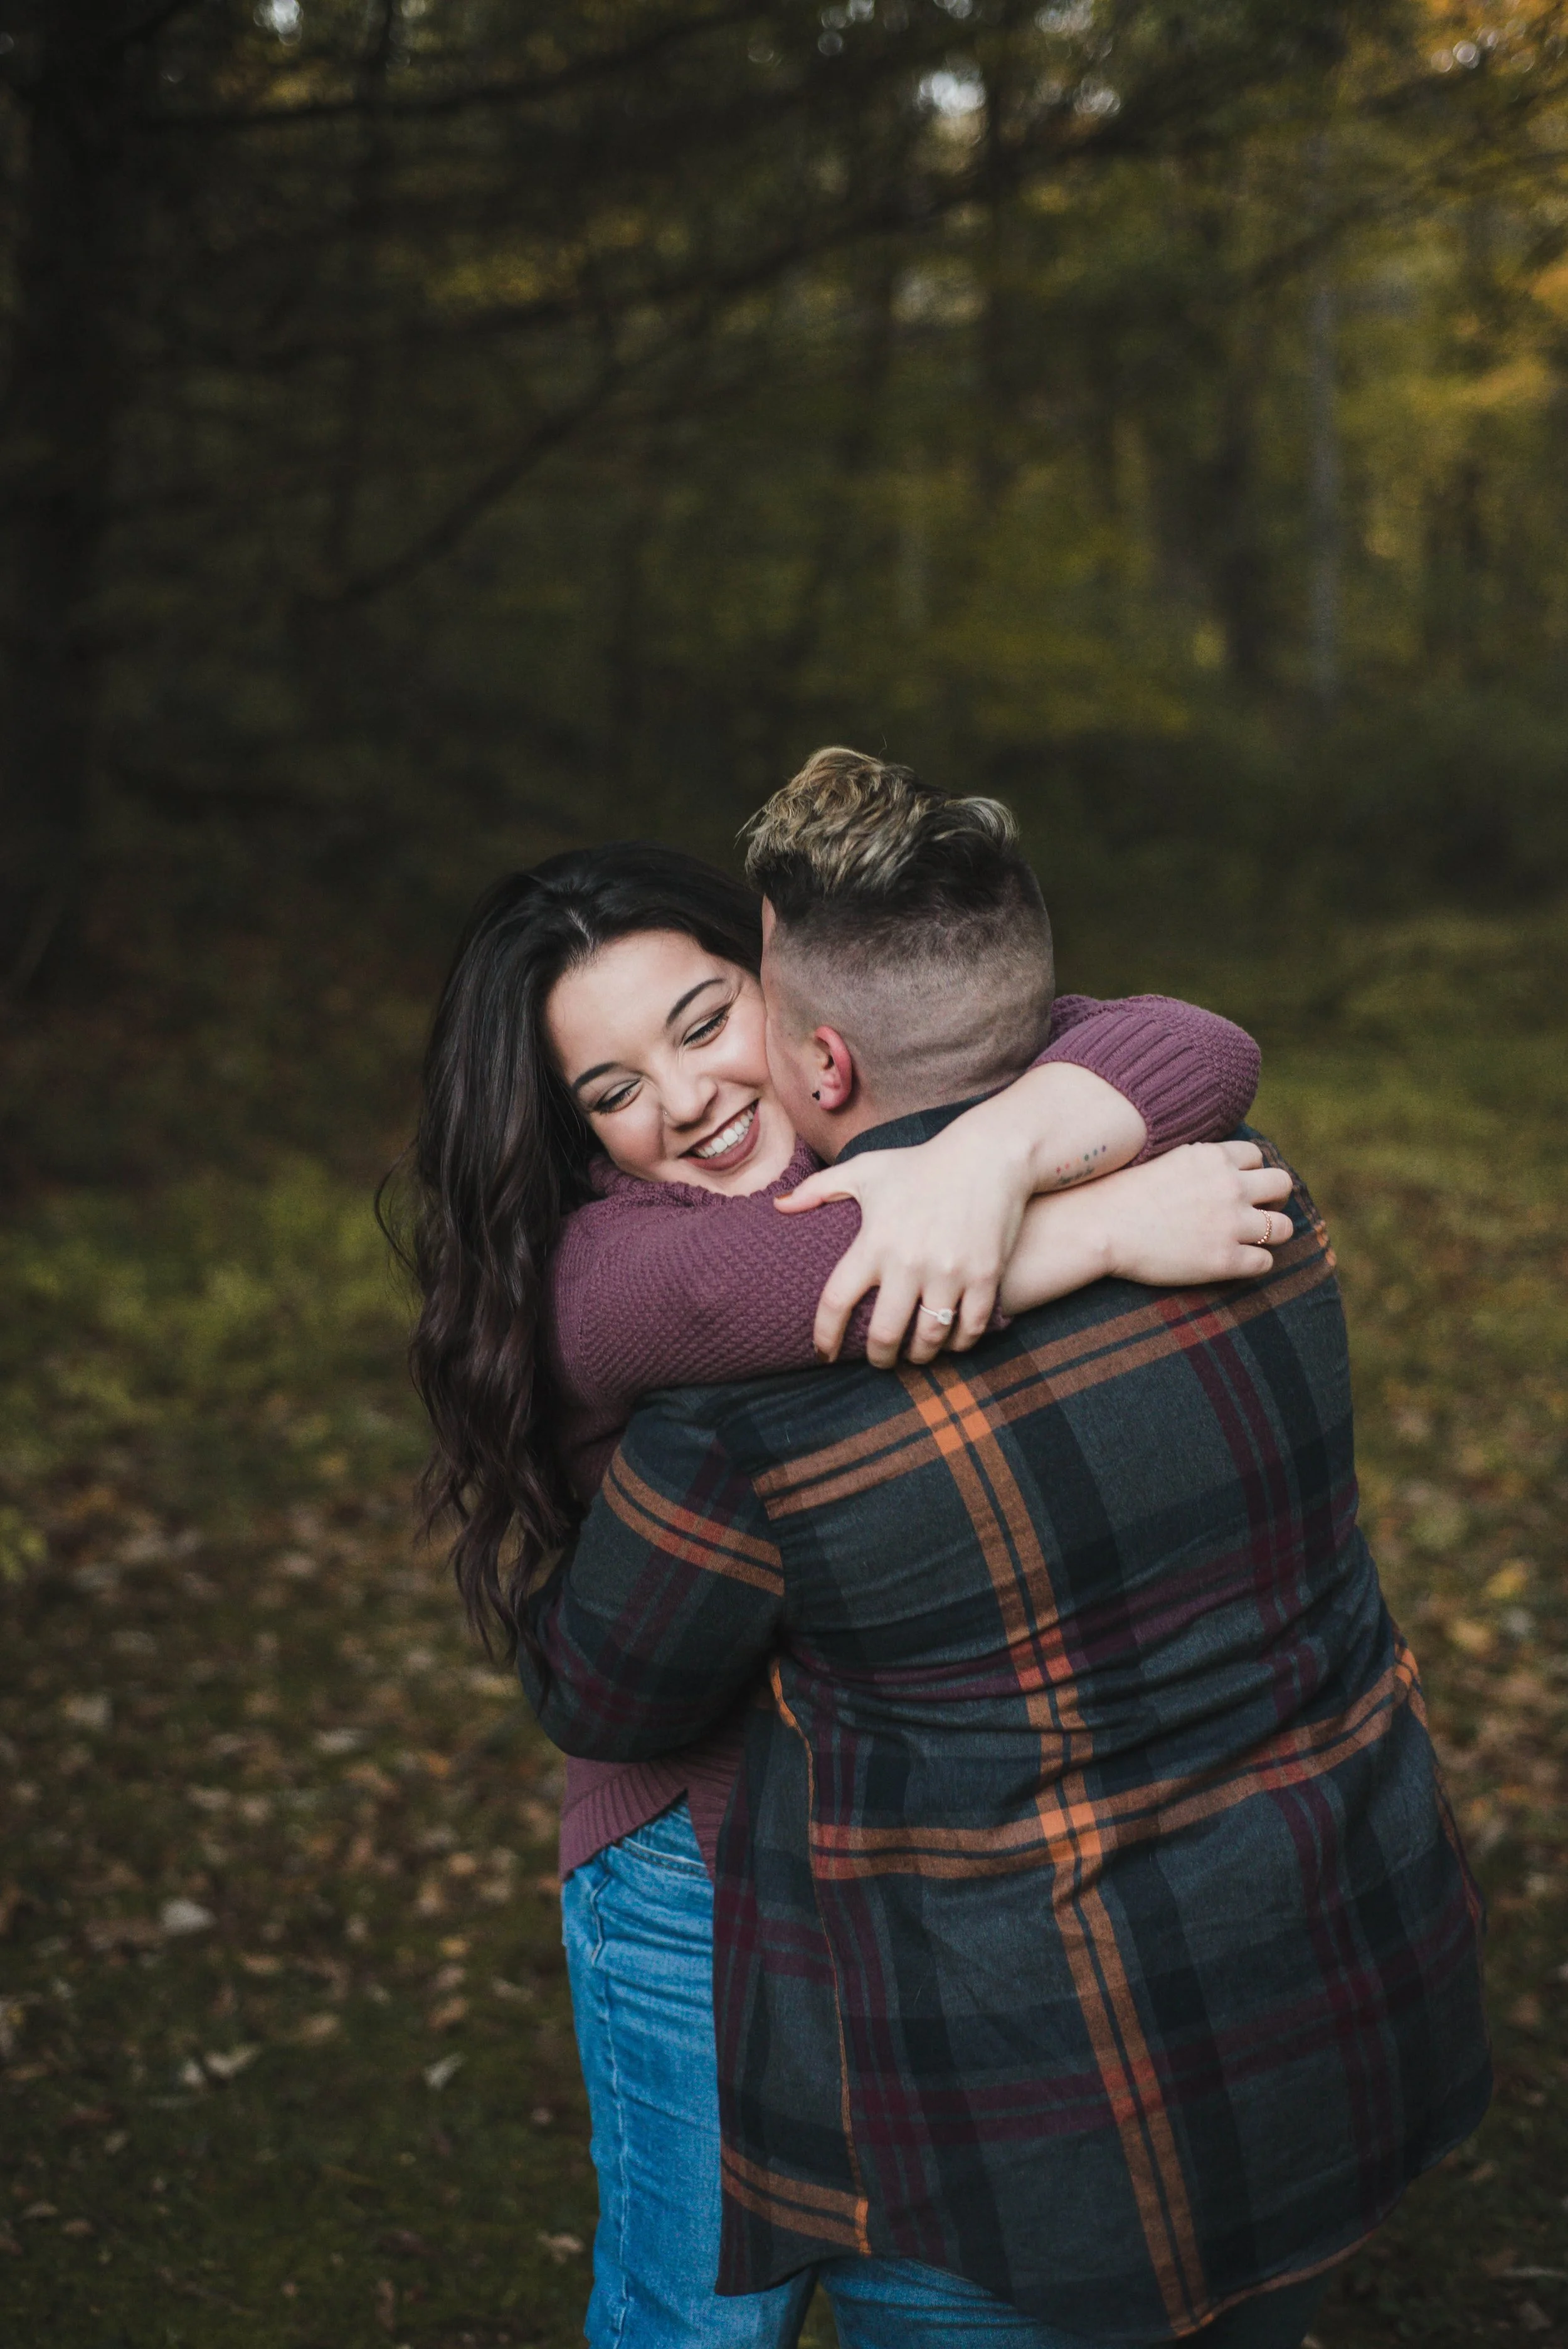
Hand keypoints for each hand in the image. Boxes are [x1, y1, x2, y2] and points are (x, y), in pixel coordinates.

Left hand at [777, 1122, 1035, 1367]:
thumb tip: (778, 1206)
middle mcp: (909, 1262)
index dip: (825, 1335)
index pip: (837, 1302)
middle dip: (879, 1357)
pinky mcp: (984, 1275)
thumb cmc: (920, 1164)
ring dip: (919, 1355)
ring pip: (930, 1338)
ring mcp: (949, 1272)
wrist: (989, 1155)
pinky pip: (969, 1328)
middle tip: (879, 1360)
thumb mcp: (866, 1169)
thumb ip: (818, 1189)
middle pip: (885, 1334)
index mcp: (874, 1242)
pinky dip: (959, 1344)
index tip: (822, 1354)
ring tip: (914, 1354)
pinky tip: (950, 1342)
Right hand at [1089, 1141, 1294, 1288]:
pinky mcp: (1224, 1260)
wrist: (1100, 1227)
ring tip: (1251, 1240)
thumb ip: (1200, 1161)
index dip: (1251, 1173)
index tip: (1239, 1187)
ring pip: (1283, 1227)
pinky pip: (1264, 1262)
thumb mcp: (1167, 1160)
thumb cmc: (1123, 1195)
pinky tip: (1233, 1261)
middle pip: (1282, 1185)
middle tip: (1259, 1212)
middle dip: (1274, 1198)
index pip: (1258, 1157)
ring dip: (1271, 1233)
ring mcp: (1230, 1224)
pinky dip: (1253, 1263)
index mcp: (1214, 1157)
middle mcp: (1230, 1186)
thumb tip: (1222, 1167)